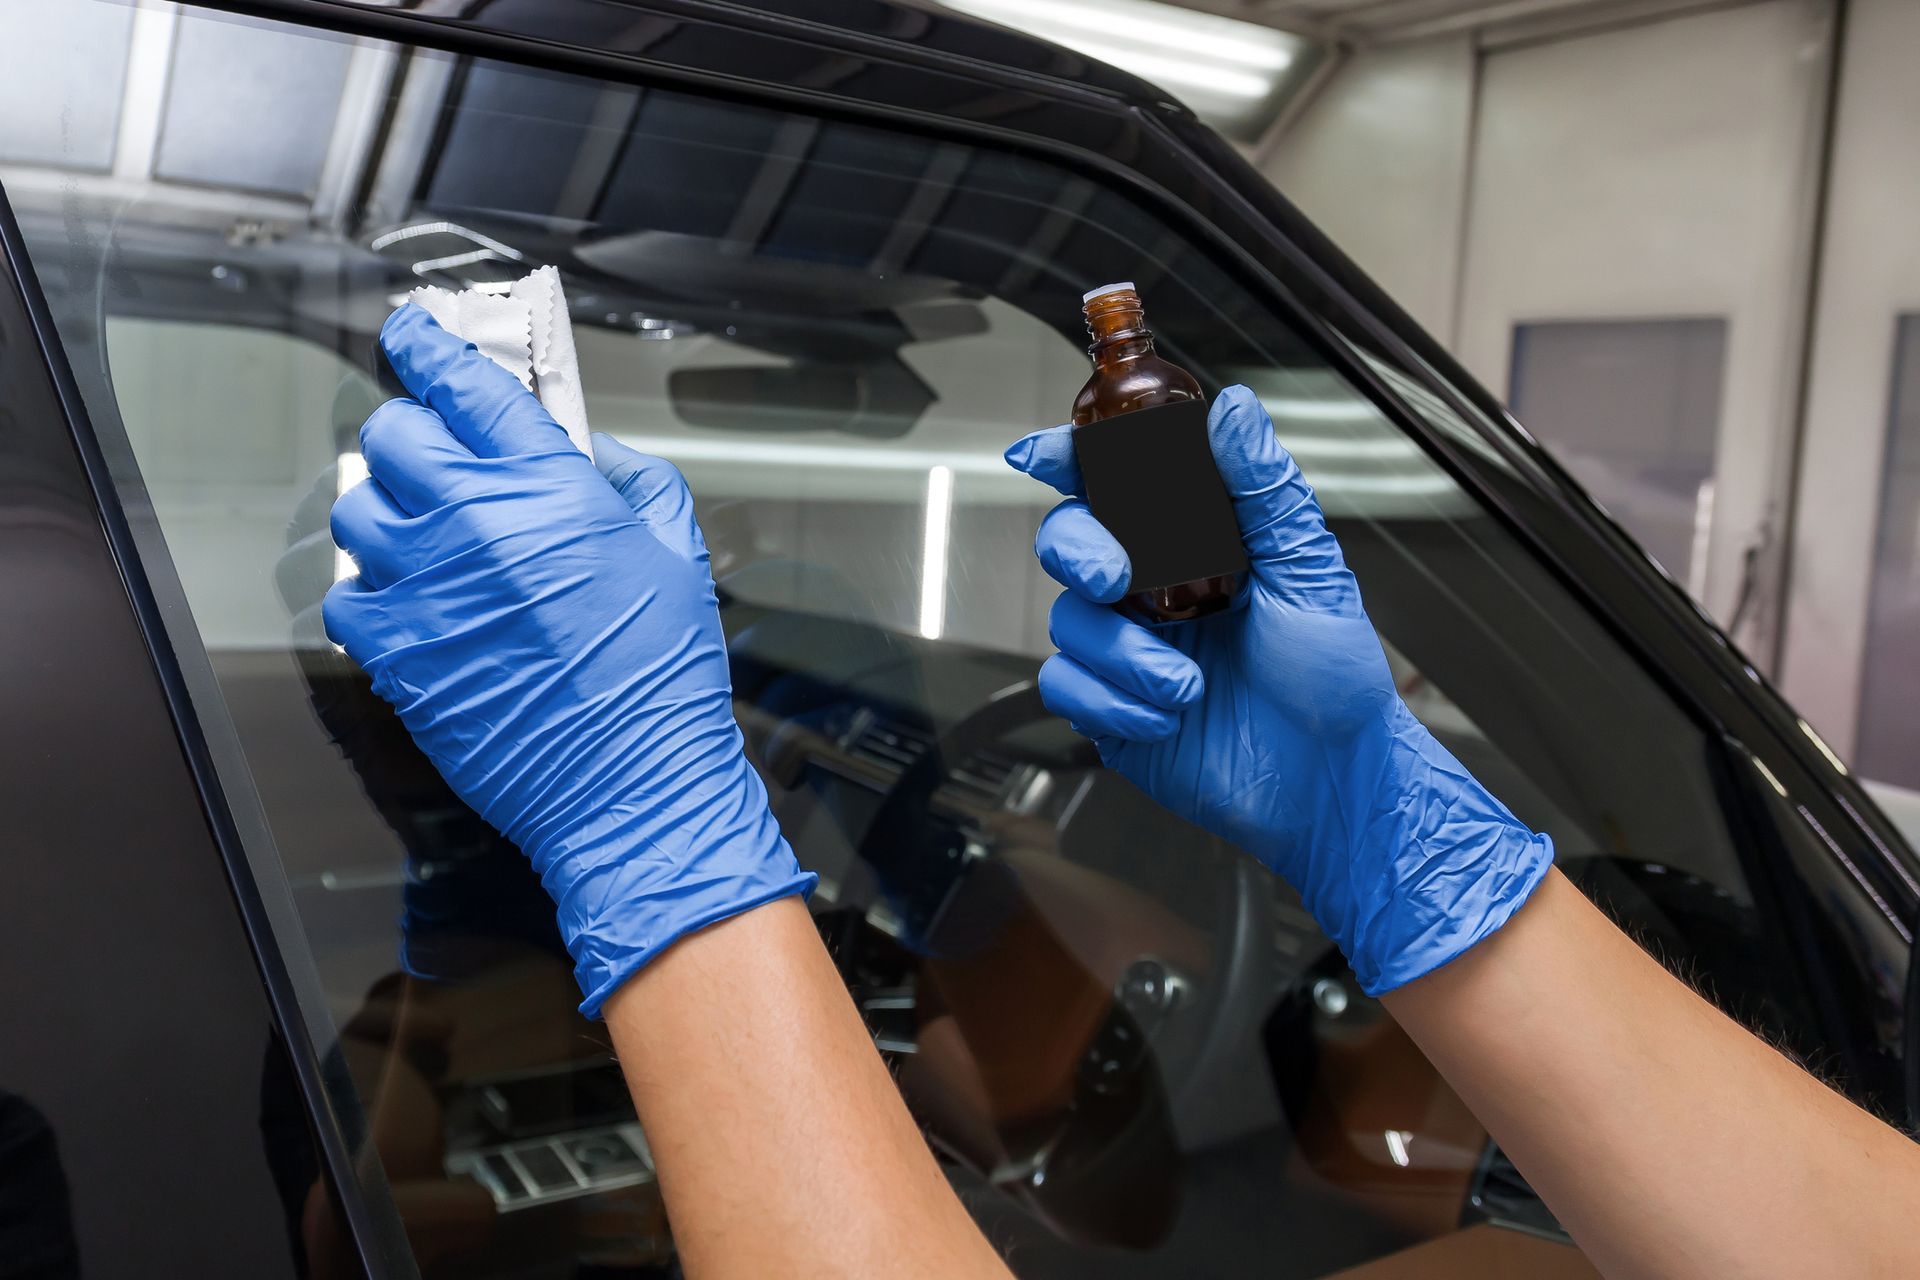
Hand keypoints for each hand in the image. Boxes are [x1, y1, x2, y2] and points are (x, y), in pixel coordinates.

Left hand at [325, 304, 813, 1015]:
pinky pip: (350, 596)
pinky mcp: (396, 652)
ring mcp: (424, 588)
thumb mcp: (680, 555)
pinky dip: (376, 594)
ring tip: (431, 543)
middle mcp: (474, 524)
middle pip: (392, 435)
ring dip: (391, 514)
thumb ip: (634, 480)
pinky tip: (420, 607)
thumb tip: (589, 450)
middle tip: (442, 460)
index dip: (428, 345)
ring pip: (360, 510)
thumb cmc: (659, 681)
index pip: (463, 383)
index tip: (414, 332)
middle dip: (415, 435)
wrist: (631, 787)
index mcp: (550, 488)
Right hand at [1006, 385, 1550, 993]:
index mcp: (1197, 544)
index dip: (1072, 459)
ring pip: (1068, 621)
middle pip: (1069, 541)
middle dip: (1078, 551)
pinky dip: (1112, 703)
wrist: (1334, 784)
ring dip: (1122, 653)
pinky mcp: (1113, 711)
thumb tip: (1235, 410)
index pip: (1119, 485)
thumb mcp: (1309, 570)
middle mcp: (1153, 591)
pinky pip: (1068, 689)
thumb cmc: (1335, 680)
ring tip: (1187, 685)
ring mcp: (1129, 651)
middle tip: (1115, 577)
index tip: (1047, 454)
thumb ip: (1264, 487)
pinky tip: (1168, 717)